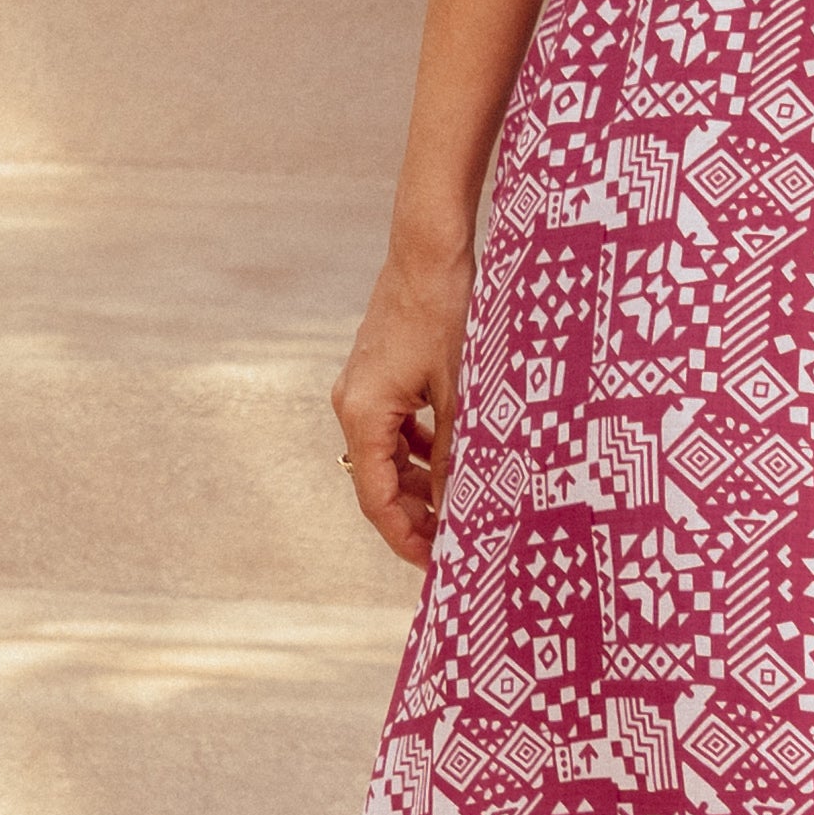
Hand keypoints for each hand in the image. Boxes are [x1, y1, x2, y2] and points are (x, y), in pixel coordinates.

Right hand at [334, 235, 471, 567]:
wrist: (428, 250)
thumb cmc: (445, 314)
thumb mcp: (459, 391)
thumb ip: (455, 450)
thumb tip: (461, 504)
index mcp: (363, 415)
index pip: (376, 497)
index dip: (405, 536)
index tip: (435, 563)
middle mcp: (352, 405)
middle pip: (378, 480)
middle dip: (414, 514)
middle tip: (454, 542)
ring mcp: (363, 388)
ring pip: (387, 455)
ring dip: (419, 482)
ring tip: (458, 507)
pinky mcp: (379, 373)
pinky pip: (393, 427)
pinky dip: (418, 449)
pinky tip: (450, 458)